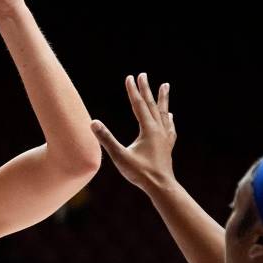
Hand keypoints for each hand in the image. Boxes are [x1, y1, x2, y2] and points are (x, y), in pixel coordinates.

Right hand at [92, 75, 176, 191]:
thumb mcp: (120, 157)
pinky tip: (170, 116)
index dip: (133, 91)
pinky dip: (168, 119)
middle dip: (146, 89)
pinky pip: (169, 127)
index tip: (129, 77)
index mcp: (148, 129)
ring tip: (165, 86)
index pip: (138, 105)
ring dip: (162, 99)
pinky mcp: (168, 146)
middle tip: (143, 74)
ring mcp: (165, 137)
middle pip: (151, 105)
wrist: (161, 187)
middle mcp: (159, 130)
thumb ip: (106, 139)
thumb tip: (93, 123)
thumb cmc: (140, 173)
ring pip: (163, 112)